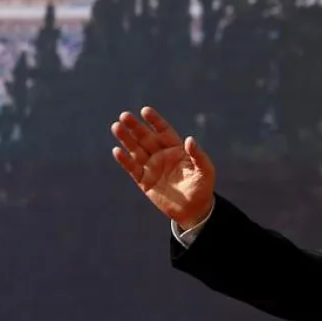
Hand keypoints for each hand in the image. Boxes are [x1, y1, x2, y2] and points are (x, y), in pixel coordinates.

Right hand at [111, 106, 214, 230]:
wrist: (193, 209)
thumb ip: (198, 155)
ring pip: (136, 150)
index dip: (155, 121)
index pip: (163, 131)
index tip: (145, 110)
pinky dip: (124, 160)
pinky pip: (132, 168)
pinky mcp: (144, 181)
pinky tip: (117, 151)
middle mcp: (162, 155)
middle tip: (124, 115)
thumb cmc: (202, 186)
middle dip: (135, 127)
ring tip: (116, 127)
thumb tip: (189, 139)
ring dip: (126, 139)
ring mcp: (152, 167)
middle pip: (146, 138)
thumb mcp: (205, 170)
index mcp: (176, 148)